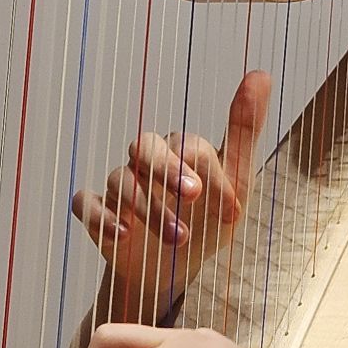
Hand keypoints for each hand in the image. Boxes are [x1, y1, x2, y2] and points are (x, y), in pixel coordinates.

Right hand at [71, 70, 271, 322]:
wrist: (175, 275)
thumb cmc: (207, 221)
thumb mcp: (236, 183)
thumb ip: (245, 130)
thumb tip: (261, 72)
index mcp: (179, 150)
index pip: (191, 148)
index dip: (212, 176)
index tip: (232, 210)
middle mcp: (146, 162)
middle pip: (145, 147)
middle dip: (168, 171)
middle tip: (193, 196)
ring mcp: (119, 186)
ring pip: (121, 179)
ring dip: (148, 207)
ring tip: (177, 238)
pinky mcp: (97, 213)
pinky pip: (86, 203)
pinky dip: (100, 216)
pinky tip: (121, 233)